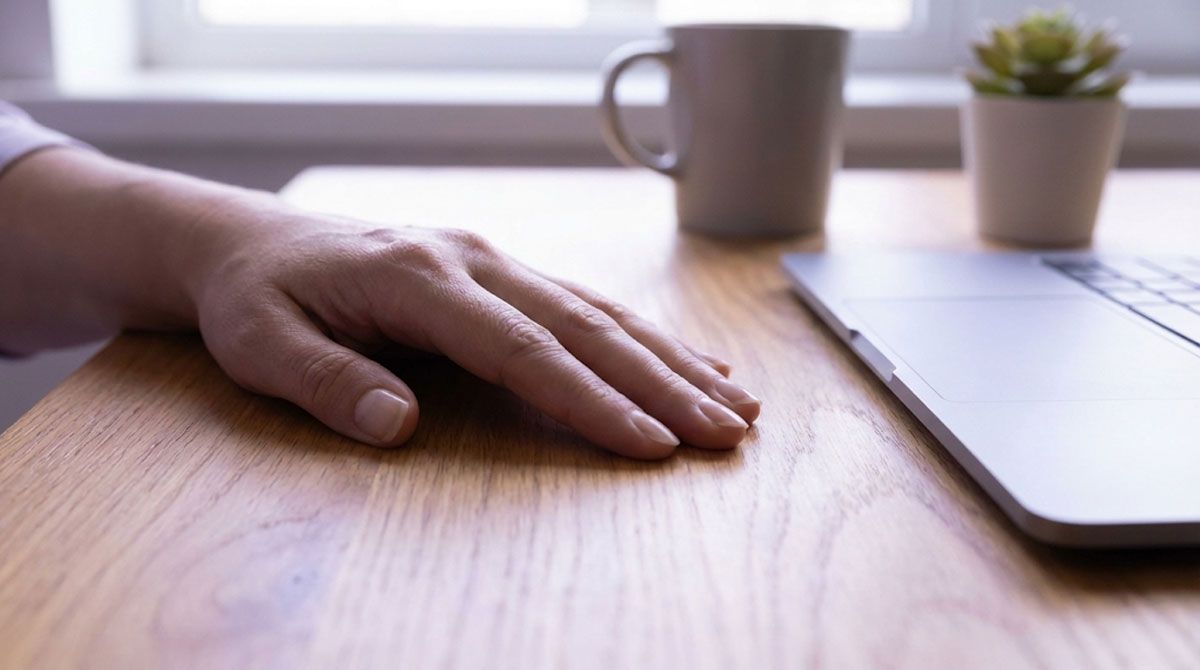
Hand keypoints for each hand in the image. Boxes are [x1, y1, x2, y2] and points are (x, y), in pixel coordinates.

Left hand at [190, 211, 760, 458]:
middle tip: (727, 432)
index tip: (651, 445)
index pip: (523, 349)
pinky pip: (586, 303)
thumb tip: (400, 427)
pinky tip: (692, 361)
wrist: (253, 244)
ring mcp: (493, 260)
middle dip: (662, 384)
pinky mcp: (503, 272)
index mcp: (420, 279)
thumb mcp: (262, 342)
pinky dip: (644, 336)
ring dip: (671, 359)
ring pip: (601, 311)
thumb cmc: (258, 299)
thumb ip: (327, 381)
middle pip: (584, 327)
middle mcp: (473, 261)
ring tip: (735, 404)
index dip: (591, 400)